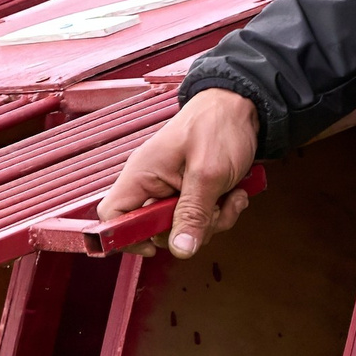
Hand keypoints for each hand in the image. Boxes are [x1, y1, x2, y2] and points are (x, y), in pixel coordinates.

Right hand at [96, 88, 257, 258]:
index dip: (126, 237)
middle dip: (188, 229)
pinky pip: (199, 219)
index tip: (155, 244)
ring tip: (229, 197)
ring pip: (182, 228)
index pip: (112, 216)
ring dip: (212, 221)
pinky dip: (220, 213)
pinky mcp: (190, 193)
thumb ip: (193, 213)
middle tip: (212, 213)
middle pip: (154, 230)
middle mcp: (152, 184)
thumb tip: (180, 249)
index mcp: (142, 174)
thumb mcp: (208, 173)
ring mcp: (171, 190)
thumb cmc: (219, 124)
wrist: (242, 105)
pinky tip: (233, 193)